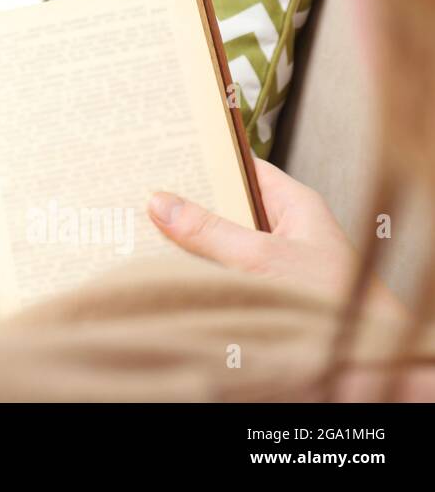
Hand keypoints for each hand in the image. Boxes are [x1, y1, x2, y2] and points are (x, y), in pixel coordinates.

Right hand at [149, 159, 392, 305]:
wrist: (364, 353)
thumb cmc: (331, 298)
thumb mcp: (262, 258)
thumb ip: (210, 231)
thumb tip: (160, 202)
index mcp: (293, 204)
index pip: (243, 168)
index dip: (207, 159)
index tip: (166, 153)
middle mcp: (283, 227)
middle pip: (226, 205)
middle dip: (188, 200)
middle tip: (142, 189)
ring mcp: (273, 260)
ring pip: (221, 239)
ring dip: (190, 237)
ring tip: (143, 223)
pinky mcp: (262, 289)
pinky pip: (222, 269)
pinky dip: (197, 266)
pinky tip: (167, 265)